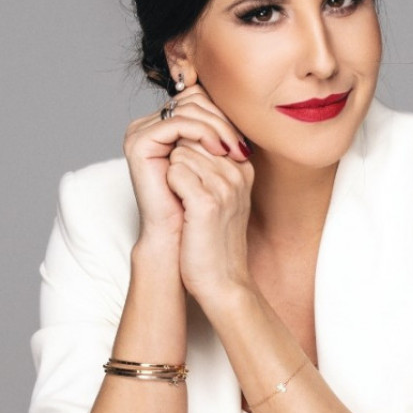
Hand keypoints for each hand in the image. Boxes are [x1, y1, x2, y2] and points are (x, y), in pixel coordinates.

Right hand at [123, 86, 248, 245]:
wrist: (178, 237)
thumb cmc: (198, 203)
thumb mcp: (214, 161)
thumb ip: (220, 132)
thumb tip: (242, 106)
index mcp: (164, 125)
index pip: (198, 99)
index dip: (223, 114)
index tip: (243, 141)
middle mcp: (148, 125)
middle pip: (193, 99)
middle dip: (222, 119)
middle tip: (240, 146)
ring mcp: (140, 132)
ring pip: (188, 108)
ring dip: (217, 127)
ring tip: (232, 151)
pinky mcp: (138, 143)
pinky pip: (176, 123)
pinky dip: (202, 132)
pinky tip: (218, 150)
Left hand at [164, 122, 254, 306]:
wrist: (222, 282)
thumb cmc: (214, 240)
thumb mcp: (221, 197)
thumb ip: (210, 165)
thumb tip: (182, 138)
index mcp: (243, 168)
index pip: (207, 131)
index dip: (187, 149)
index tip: (187, 178)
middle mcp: (238, 173)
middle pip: (193, 138)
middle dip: (178, 158)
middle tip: (183, 193)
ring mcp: (225, 185)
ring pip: (181, 152)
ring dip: (173, 174)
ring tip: (185, 203)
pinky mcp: (207, 201)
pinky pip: (175, 171)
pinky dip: (169, 185)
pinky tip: (180, 207)